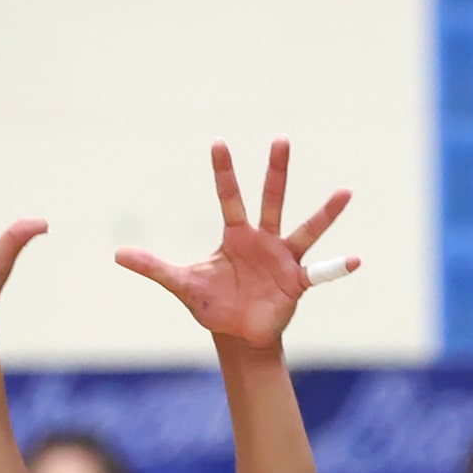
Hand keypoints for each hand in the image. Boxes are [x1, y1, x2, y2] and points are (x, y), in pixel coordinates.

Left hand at [115, 139, 357, 350]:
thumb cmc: (213, 304)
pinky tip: (355, 259)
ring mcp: (284, 258)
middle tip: (281, 139)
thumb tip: (117, 254)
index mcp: (236, 235)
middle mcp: (264, 239)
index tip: (218, 141)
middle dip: (275, 171)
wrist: (238, 334)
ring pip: (306, 230)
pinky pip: (320, 273)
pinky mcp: (297, 282)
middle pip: (272, 199)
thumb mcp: (182, 284)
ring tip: (344, 192)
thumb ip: (154, 267)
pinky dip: (336, 268)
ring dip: (325, 213)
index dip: (223, 172)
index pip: (229, 196)